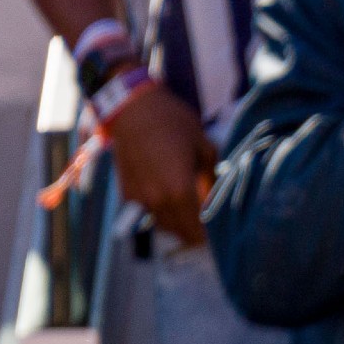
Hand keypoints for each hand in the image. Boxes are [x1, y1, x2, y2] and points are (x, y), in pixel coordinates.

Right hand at [105, 81, 221, 245]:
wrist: (132, 109)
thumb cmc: (173, 123)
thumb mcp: (204, 148)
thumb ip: (212, 180)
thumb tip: (216, 201)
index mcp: (180, 190)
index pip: (197, 230)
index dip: (208, 234)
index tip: (217, 231)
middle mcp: (157, 199)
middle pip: (180, 232)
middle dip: (194, 231)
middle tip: (204, 222)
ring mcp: (139, 197)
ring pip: (163, 226)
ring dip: (177, 223)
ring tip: (188, 210)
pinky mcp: (126, 192)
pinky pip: (147, 213)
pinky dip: (159, 212)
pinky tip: (167, 198)